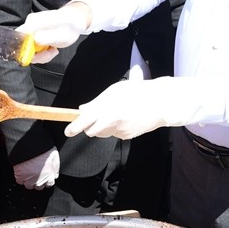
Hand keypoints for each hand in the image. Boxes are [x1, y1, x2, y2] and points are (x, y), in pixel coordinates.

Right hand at [12, 148, 59, 189]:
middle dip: (39, 181)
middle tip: (37, 174)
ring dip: (30, 181)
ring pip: (29, 186)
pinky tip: (24, 172)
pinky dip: (21, 178)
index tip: (45, 176)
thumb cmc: (42, 148)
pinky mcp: (19, 175)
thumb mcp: (54, 156)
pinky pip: (20, 181)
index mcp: (48, 174)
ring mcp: (28, 178)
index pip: (49, 184)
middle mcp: (39, 178)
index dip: (47, 180)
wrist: (29, 143)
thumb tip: (55, 175)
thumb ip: (56, 167)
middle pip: (39, 186)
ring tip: (30, 173)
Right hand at [17, 3, 90, 63]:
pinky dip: (44, 52)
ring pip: (30, 49)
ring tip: (53, 50)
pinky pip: (36, 49)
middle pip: (24, 46)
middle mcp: (30, 26)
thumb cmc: (69, 26)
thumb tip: (34, 40)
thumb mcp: (60, 35)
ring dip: (42, 54)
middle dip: (36, 55)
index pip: (18, 37)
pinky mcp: (36, 36)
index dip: (23, 50)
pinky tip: (52, 48)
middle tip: (49, 53)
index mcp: (33, 22)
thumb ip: (46, 38)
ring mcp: (33, 31)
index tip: (35, 56)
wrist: (75, 22)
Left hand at [65, 77, 195, 139]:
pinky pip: (115, 133)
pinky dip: (115, 127)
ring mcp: (120, 131)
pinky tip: (126, 117)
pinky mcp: (127, 136)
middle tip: (95, 116)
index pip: (85, 122)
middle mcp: (112, 122)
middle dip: (90, 126)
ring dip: (103, 126)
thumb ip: (96, 102)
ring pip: (103, 132)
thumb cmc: (137, 92)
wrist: (160, 103)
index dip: (74, 127)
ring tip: (115, 113)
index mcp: (107, 109)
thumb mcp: (114, 91)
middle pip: (91, 131)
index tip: (68, 131)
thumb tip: (82, 109)